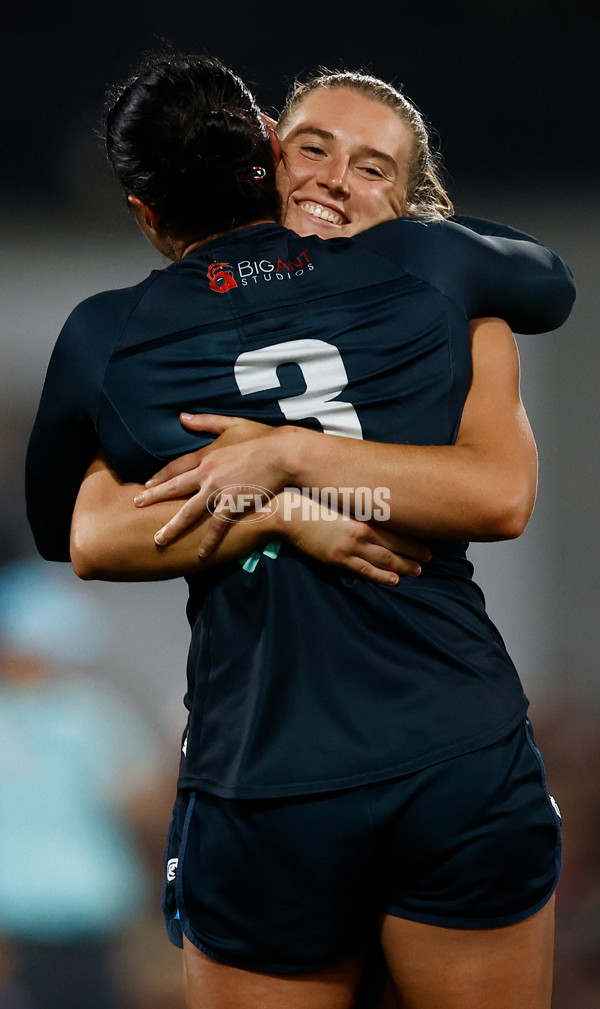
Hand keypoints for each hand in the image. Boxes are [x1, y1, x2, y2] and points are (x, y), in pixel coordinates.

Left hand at [133, 413, 291, 547]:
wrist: (283, 452)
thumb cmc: (263, 437)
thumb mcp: (232, 424)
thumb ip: (206, 422)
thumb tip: (182, 416)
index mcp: (207, 455)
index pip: (176, 467)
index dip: (160, 476)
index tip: (146, 484)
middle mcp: (207, 473)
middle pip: (175, 487)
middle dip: (153, 497)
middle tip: (136, 505)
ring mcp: (219, 490)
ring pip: (189, 511)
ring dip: (172, 527)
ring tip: (158, 540)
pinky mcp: (233, 503)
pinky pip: (217, 526)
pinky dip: (209, 541)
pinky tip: (201, 554)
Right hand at [280, 490, 430, 585]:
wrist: (288, 512)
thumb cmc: (312, 498)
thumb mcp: (340, 496)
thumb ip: (358, 501)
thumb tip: (374, 501)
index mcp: (363, 513)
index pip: (396, 526)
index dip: (414, 535)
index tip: (428, 538)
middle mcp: (361, 531)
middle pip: (396, 544)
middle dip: (415, 552)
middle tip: (430, 558)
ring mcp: (350, 547)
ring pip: (385, 559)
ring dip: (404, 566)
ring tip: (418, 571)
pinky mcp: (338, 559)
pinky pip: (364, 570)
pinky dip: (381, 576)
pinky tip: (394, 580)